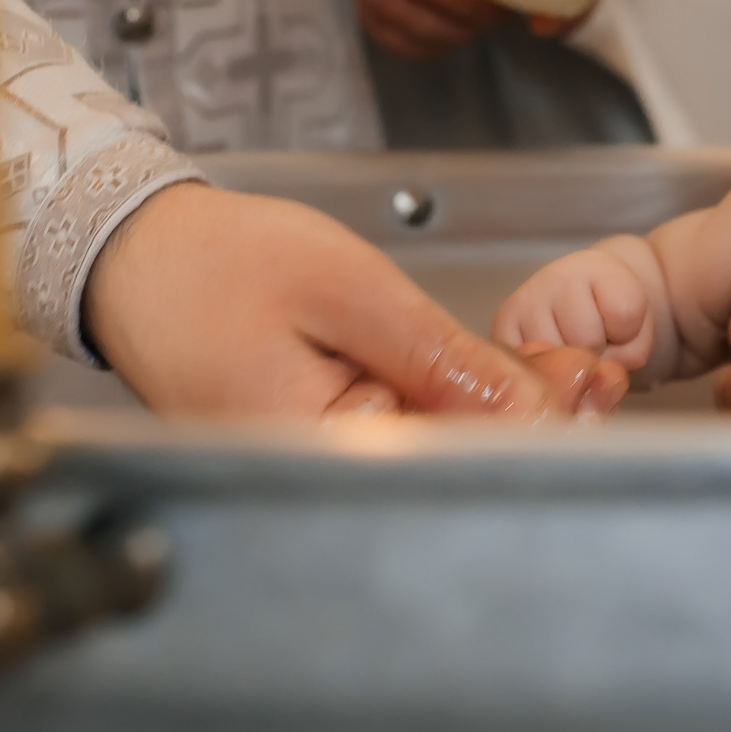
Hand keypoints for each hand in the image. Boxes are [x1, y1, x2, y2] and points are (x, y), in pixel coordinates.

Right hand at [84, 182, 626, 419]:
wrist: (135, 255)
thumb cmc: (218, 262)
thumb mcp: (347, 289)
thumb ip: (440, 356)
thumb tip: (527, 410)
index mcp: (316, 447)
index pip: (455, 457)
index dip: (537, 424)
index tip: (594, 387)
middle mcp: (314, 476)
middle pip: (453, 462)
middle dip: (534, 419)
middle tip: (595, 374)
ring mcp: (315, 467)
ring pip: (437, 449)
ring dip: (504, 413)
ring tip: (561, 371)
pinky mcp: (320, 446)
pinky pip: (405, 436)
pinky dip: (457, 406)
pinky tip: (499, 379)